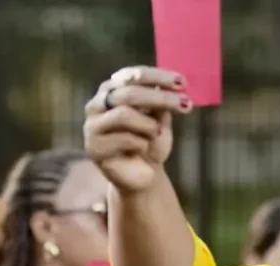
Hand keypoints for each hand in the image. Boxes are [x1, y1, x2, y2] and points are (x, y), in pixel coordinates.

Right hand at [83, 66, 190, 192]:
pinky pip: (125, 139)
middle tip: (186, 104)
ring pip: (124, 115)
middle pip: (128, 93)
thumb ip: (160, 102)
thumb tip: (168, 83)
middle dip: (160, 98)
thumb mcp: (160, 119)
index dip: (157, 76)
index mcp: (112, 91)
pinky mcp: (94, 147)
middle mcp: (97, 104)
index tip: (182, 82)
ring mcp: (92, 126)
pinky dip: (142, 144)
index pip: (132, 76)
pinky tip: (143, 149)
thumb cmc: (151, 143)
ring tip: (156, 134)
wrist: (144, 175)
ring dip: (149, 125)